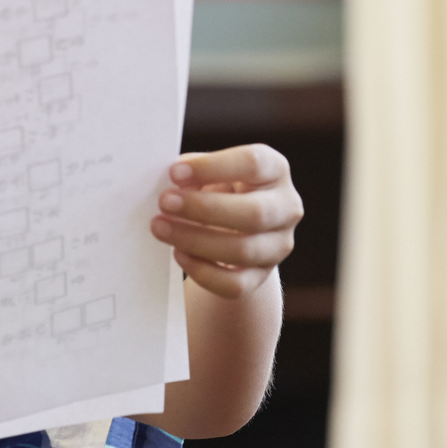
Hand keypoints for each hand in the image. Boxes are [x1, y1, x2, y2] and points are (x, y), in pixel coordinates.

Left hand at [152, 145, 302, 298]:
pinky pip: (235, 284)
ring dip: (195, 240)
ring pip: (243, 251)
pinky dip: (203, 272)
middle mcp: (286, 207)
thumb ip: (195, 171)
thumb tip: (173, 181)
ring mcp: (278, 245)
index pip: (253, 163)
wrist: (231, 229)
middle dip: (204, 208)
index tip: (175, 173)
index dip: (213, 167)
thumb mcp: (211, 172)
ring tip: (160, 227)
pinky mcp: (262, 277)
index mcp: (275, 169)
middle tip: (164, 203)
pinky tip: (179, 254)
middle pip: (254, 212)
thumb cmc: (218, 189)